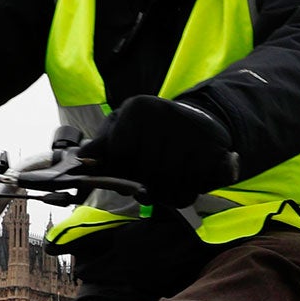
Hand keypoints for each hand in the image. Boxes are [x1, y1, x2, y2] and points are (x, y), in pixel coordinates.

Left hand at [80, 94, 235, 207]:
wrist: (198, 121)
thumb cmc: (149, 133)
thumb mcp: (120, 130)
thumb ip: (101, 146)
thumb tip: (83, 157)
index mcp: (138, 108)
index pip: (121, 154)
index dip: (122, 171)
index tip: (128, 172)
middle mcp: (166, 114)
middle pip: (147, 172)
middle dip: (147, 184)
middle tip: (151, 179)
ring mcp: (192, 131)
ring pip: (171, 184)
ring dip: (167, 192)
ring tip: (168, 179)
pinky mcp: (216, 149)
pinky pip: (195, 187)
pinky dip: (190, 191)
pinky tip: (188, 179)